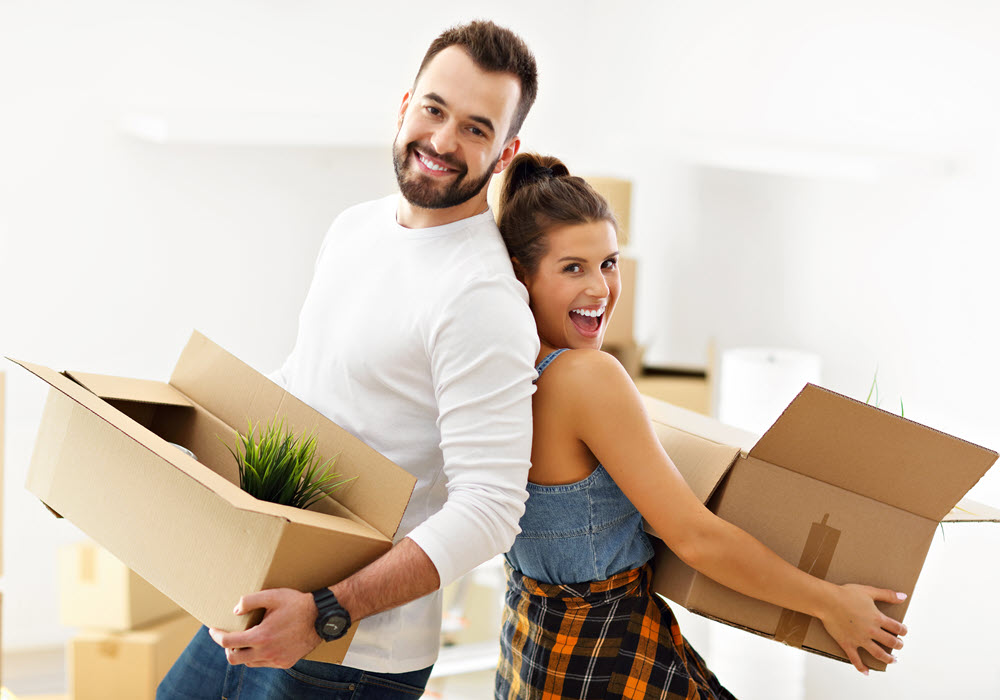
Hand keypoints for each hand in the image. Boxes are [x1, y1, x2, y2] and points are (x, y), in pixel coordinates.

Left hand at [208, 588, 322, 668]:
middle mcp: (267, 652)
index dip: (217, 636)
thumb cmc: (297, 604)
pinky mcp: (285, 663)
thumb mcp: (273, 595)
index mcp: (261, 636)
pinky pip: (264, 664)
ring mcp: (276, 660)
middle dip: (227, 649)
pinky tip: (263, 644)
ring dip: (243, 653)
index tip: (213, 630)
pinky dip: (258, 656)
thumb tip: (235, 611)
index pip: (228, 642)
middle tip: (228, 637)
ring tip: (246, 640)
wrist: (322, 617)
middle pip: (234, 659)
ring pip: (249, 663)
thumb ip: (250, 600)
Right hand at [820, 584, 907, 674]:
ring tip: (893, 660)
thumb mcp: (868, 591)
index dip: (903, 630)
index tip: (903, 631)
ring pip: (878, 653)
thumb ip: (887, 594)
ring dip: (888, 658)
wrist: (826, 601)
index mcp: (877, 618)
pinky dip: (861, 668)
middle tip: (899, 645)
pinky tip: (866, 672)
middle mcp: (871, 631)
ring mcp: (859, 639)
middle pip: (891, 642)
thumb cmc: (846, 594)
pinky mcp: (848, 644)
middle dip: (898, 645)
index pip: (897, 628)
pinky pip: (856, 659)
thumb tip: (903, 596)